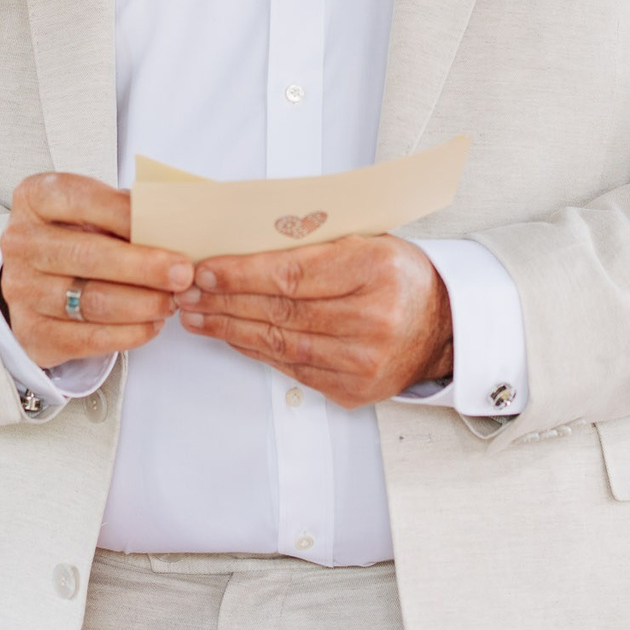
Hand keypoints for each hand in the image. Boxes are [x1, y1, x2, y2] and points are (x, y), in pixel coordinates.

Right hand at [0, 173, 194, 371]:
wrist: (33, 278)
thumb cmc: (72, 236)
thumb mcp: (89, 210)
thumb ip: (124, 212)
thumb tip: (173, 225)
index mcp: (34, 199)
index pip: (82, 200)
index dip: (126, 214)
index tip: (168, 227)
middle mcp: (21, 243)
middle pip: (89, 256)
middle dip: (144, 266)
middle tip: (183, 273)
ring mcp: (21, 290)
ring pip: (92, 302)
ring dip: (142, 304)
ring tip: (171, 302)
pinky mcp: (31, 332)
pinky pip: (87, 338)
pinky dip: (128, 333)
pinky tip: (151, 324)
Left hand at [180, 235, 452, 408]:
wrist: (443, 326)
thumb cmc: (400, 275)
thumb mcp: (367, 240)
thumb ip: (313, 242)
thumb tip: (245, 243)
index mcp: (376, 270)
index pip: (293, 274)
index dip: (242, 274)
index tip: (205, 269)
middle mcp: (373, 320)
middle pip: (281, 311)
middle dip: (225, 301)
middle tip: (187, 292)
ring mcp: (364, 361)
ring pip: (281, 344)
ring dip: (230, 329)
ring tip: (196, 316)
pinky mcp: (354, 389)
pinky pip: (292, 367)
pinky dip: (257, 350)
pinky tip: (232, 335)